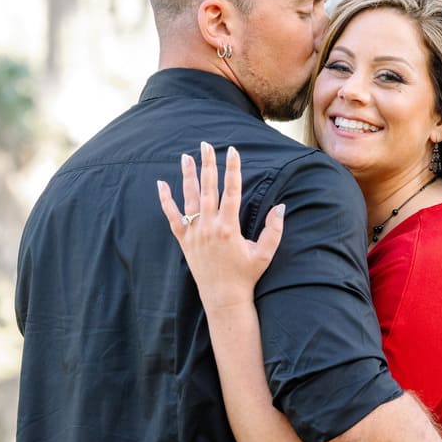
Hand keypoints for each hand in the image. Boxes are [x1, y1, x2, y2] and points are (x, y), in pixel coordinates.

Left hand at [156, 142, 284, 310]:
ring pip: (189, 198)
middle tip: (207, 145)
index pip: (231, 191)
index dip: (233, 170)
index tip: (233, 151)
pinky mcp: (184, 240)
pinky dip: (165, 200)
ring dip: (188, 175)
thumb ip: (274, 230)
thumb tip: (281, 206)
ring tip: (186, 156)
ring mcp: (194, 232)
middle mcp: (209, 226)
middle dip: (208, 164)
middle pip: (208, 188)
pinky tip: (161, 183)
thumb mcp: (265, 253)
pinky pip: (172, 216)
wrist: (223, 297)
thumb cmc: (246, 275)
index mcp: (229, 227)